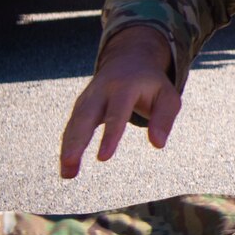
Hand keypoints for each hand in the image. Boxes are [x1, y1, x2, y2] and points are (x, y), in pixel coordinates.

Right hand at [60, 25, 181, 177]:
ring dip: (67, 147)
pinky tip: (67, 166)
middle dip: (76, 141)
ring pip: (74, 122)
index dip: (109, 135)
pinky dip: (67, 145)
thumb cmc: (152, 84)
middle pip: (85, 116)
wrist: (129, 59)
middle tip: (70, 164)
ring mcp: (88, 97)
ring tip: (67, 174)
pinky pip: (72, 126)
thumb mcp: (168, 97)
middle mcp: (102, 90)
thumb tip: (158, 144)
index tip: (103, 158)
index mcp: (125, 86)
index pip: (116, 113)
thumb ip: (164, 119)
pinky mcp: (81, 105)